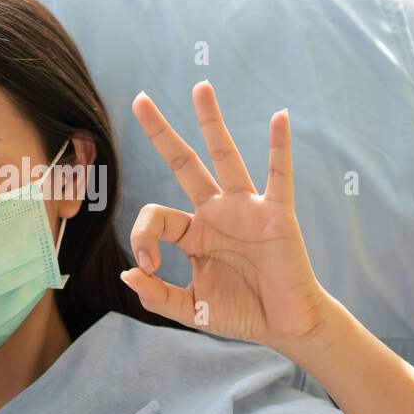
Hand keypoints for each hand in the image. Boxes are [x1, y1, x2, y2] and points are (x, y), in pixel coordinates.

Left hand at [119, 80, 330, 356]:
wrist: (285, 326)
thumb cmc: (241, 314)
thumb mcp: (191, 310)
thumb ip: (158, 296)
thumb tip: (127, 275)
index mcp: (193, 234)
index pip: (156, 217)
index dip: (142, 239)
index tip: (148, 267)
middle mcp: (216, 212)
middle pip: (183, 163)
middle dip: (162, 133)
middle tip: (139, 100)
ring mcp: (246, 209)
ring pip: (225, 157)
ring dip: (212, 122)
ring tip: (200, 87)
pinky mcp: (277, 214)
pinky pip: (278, 175)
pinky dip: (280, 146)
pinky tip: (279, 118)